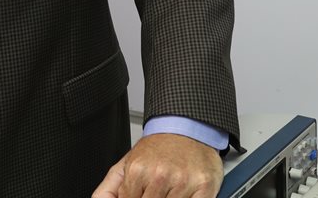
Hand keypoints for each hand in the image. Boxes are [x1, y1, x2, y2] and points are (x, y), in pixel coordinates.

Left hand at [93, 133, 222, 197]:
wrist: (187, 127)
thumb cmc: (159, 148)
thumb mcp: (128, 162)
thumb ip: (113, 187)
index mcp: (138, 170)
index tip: (142, 193)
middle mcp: (160, 176)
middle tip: (156, 189)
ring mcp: (183, 182)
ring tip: (169, 189)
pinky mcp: (204, 187)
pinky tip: (184, 193)